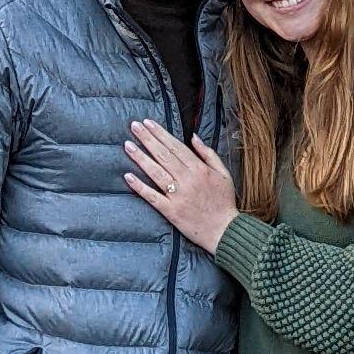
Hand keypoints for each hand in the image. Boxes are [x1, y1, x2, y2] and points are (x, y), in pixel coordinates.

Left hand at [122, 118, 238, 252]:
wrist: (225, 231)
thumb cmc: (224, 201)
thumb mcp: (223, 173)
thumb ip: (208, 153)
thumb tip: (193, 137)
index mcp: (199, 169)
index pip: (175, 147)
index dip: (160, 134)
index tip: (148, 123)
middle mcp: (187, 180)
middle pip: (163, 155)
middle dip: (147, 139)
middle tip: (134, 126)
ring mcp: (178, 196)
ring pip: (156, 173)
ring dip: (141, 158)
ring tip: (128, 145)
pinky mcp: (171, 211)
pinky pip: (152, 197)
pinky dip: (140, 187)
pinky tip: (128, 176)